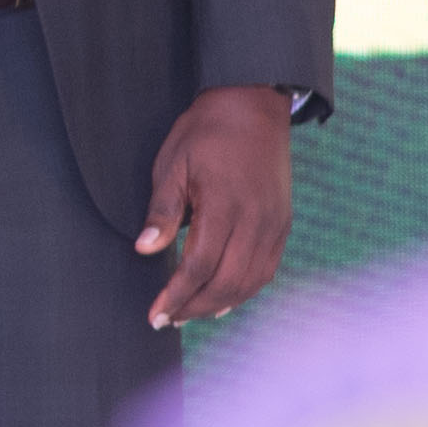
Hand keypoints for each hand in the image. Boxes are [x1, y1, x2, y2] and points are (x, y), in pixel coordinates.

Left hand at [139, 83, 295, 328]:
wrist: (253, 106)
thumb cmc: (205, 133)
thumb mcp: (172, 164)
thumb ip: (162, 210)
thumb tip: (144, 249)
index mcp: (225, 206)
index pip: (199, 266)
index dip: (176, 295)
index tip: (155, 315)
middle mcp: (257, 220)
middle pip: (227, 281)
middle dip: (194, 306)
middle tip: (166, 321)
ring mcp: (275, 223)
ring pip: (251, 280)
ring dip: (219, 303)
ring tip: (189, 314)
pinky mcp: (283, 223)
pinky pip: (267, 268)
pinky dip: (245, 289)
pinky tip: (223, 299)